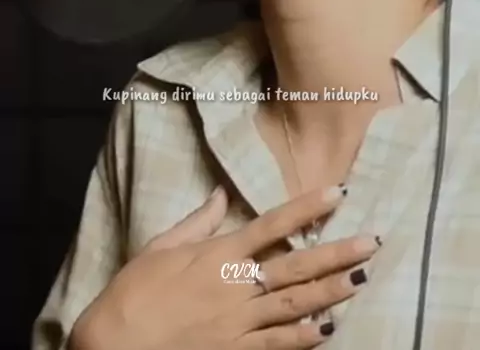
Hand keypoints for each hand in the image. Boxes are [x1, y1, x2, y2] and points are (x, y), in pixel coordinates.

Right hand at [70, 185, 378, 349]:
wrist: (114, 345)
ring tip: (361, 280)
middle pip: (295, 267)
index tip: (337, 192)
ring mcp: (236, 323)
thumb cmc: (134, 291)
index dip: (306, 208)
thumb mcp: (160, 246)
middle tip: (371, 243)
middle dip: (335, 254)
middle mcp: (234, 286)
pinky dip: (303, 338)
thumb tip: (218, 193)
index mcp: (218, 255)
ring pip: (294, 305)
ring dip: (331, 292)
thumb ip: (197, 222)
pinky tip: (329, 330)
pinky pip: (275, 344)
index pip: (271, 224)